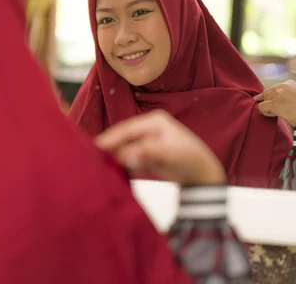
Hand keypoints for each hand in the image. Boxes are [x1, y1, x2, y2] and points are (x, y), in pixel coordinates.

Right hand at [94, 110, 225, 185]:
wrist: (201, 175)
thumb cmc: (190, 159)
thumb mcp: (170, 153)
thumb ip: (148, 152)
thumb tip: (126, 155)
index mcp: (154, 121)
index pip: (128, 129)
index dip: (111, 138)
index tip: (97, 147)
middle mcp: (147, 128)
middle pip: (123, 137)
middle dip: (110, 148)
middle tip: (94, 158)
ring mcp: (144, 140)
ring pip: (123, 148)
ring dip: (114, 157)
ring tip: (101, 165)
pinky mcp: (143, 153)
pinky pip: (127, 157)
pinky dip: (121, 164)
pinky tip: (115, 170)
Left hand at [253, 80, 295, 126]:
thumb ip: (285, 93)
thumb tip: (271, 98)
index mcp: (289, 83)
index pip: (273, 88)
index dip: (275, 97)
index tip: (282, 103)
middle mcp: (282, 86)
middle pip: (266, 93)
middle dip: (269, 101)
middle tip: (279, 109)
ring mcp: (277, 95)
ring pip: (263, 100)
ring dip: (268, 107)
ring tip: (279, 112)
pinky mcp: (273, 104)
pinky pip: (261, 107)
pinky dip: (265, 112)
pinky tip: (274, 115)